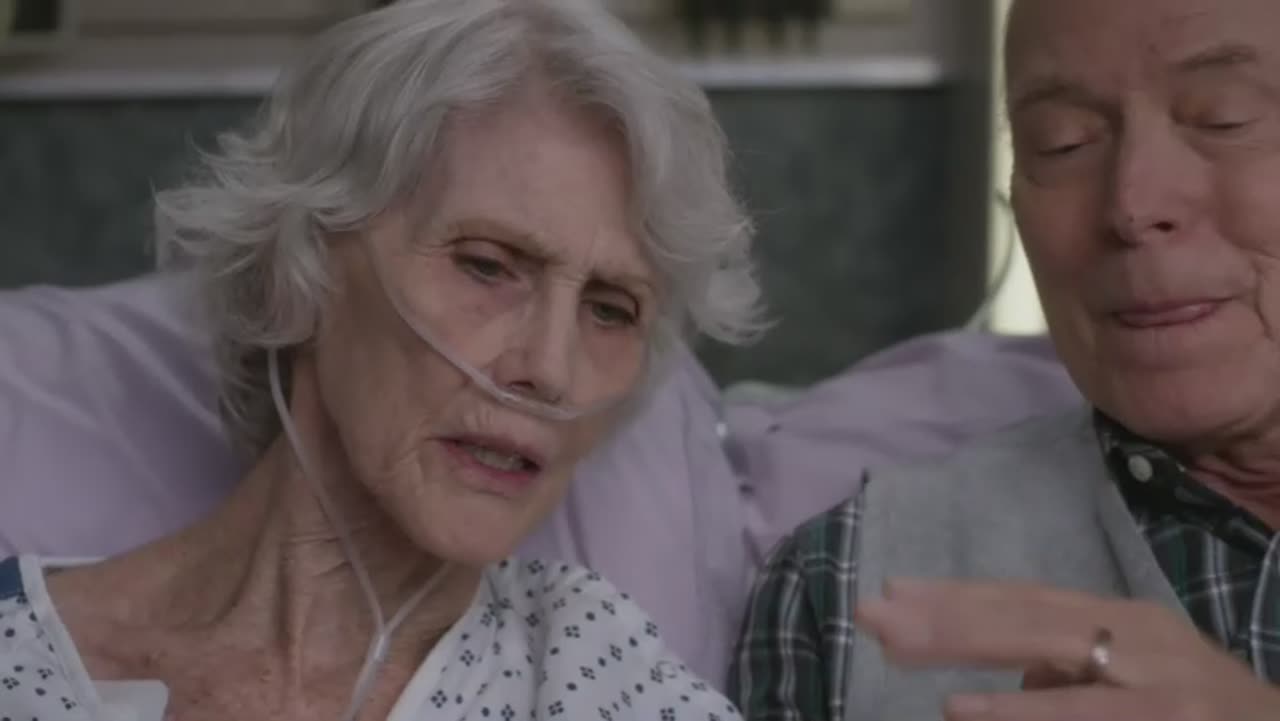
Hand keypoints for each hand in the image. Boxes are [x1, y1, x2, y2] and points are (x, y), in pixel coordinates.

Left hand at [854, 578, 1279, 720]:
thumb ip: (1071, 672)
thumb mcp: (1138, 681)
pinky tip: (964, 708)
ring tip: (901, 646)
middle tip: (872, 614)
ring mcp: (1153, 676)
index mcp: (1122, 620)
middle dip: (942, 613)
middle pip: (1023, 613)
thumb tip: (1009, 675)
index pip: (1025, 600)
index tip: (891, 592)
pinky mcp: (1170, 716)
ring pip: (1046, 646)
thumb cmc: (1207, 712)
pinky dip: (1022, 710)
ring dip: (968, 645)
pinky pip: (1084, 714)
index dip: (958, 595)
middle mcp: (1134, 634)